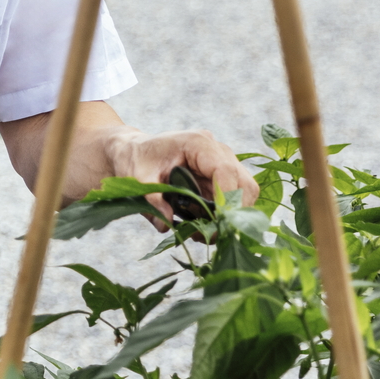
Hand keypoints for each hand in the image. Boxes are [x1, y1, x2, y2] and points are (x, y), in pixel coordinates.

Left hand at [107, 128, 259, 228]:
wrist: (134, 152)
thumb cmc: (136, 160)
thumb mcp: (137, 179)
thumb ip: (151, 200)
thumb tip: (166, 225)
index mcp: (197, 143)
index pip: (225, 171)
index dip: (227, 199)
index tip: (217, 223)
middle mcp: (217, 151)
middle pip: (245, 184)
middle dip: (233, 213)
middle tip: (211, 234)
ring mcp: (223, 164)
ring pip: (243, 195)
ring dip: (227, 218)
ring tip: (200, 232)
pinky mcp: (221, 178)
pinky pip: (232, 201)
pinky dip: (221, 217)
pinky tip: (200, 226)